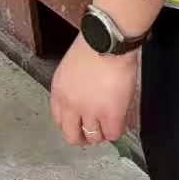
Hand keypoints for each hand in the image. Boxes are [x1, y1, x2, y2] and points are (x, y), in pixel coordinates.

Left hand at [49, 33, 136, 147]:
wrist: (107, 41)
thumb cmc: (93, 45)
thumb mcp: (70, 67)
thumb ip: (72, 87)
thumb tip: (81, 99)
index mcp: (59, 92)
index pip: (59, 120)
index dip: (71, 124)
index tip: (79, 124)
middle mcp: (70, 105)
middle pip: (72, 136)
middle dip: (83, 137)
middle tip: (93, 132)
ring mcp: (90, 112)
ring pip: (94, 138)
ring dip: (101, 132)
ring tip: (108, 124)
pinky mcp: (110, 115)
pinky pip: (113, 134)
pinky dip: (116, 130)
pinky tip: (119, 120)